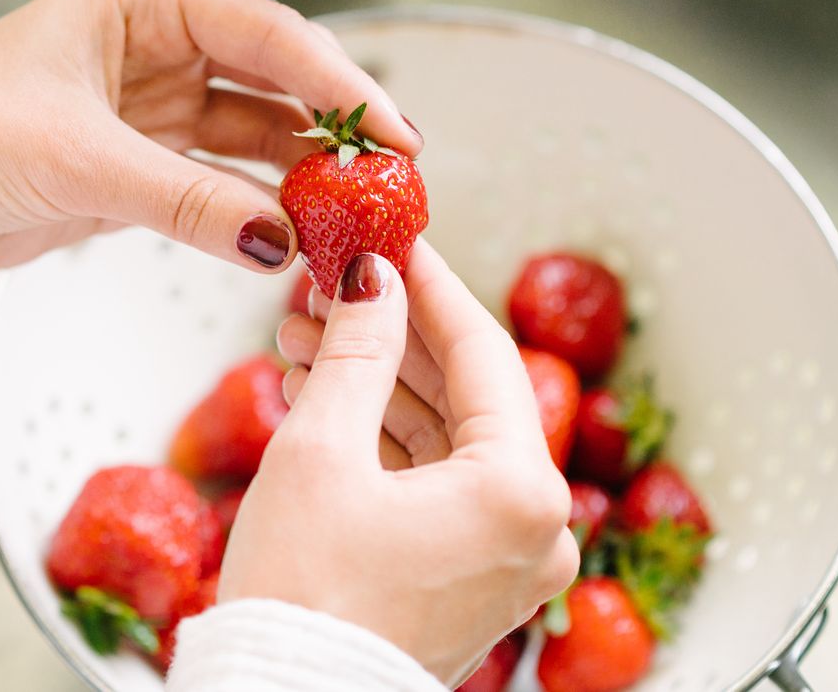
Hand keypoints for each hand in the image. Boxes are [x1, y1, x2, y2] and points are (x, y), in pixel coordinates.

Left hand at [0, 0, 418, 345]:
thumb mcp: (80, 160)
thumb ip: (189, 199)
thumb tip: (278, 235)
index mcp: (139, 0)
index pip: (266, 32)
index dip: (338, 80)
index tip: (390, 128)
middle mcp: (152, 46)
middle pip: (272, 78)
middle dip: (331, 126)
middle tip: (388, 175)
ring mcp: (148, 108)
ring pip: (251, 133)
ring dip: (298, 173)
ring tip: (350, 210)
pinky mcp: (137, 166)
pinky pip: (218, 182)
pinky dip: (253, 208)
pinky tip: (289, 229)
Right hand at [221, 241, 578, 685]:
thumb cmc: (303, 599)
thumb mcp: (322, 449)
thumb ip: (357, 349)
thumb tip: (374, 279)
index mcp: (521, 494)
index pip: (482, 352)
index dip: (430, 285)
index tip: (393, 240)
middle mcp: (534, 529)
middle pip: (465, 394)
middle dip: (392, 333)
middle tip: (334, 286)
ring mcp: (505, 559)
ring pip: (445, 438)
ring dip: (379, 383)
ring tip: (307, 336)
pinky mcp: (469, 578)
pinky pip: (435, 484)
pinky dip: (385, 438)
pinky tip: (327, 395)